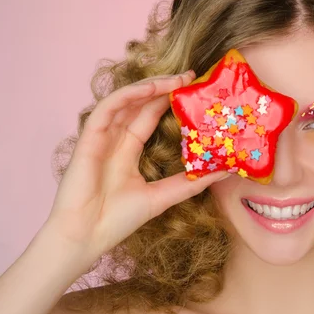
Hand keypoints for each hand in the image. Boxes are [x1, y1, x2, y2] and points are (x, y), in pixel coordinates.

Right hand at [42, 70, 227, 261]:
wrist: (86, 238)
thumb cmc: (118, 220)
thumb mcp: (164, 196)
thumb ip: (192, 182)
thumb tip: (226, 170)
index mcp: (128, 151)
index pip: (150, 116)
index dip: (169, 100)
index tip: (194, 89)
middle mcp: (115, 139)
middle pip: (140, 104)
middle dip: (164, 87)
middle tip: (191, 75)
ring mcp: (101, 137)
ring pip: (125, 100)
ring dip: (150, 86)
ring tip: (176, 78)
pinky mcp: (88, 138)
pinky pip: (108, 108)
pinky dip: (128, 95)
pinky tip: (149, 88)